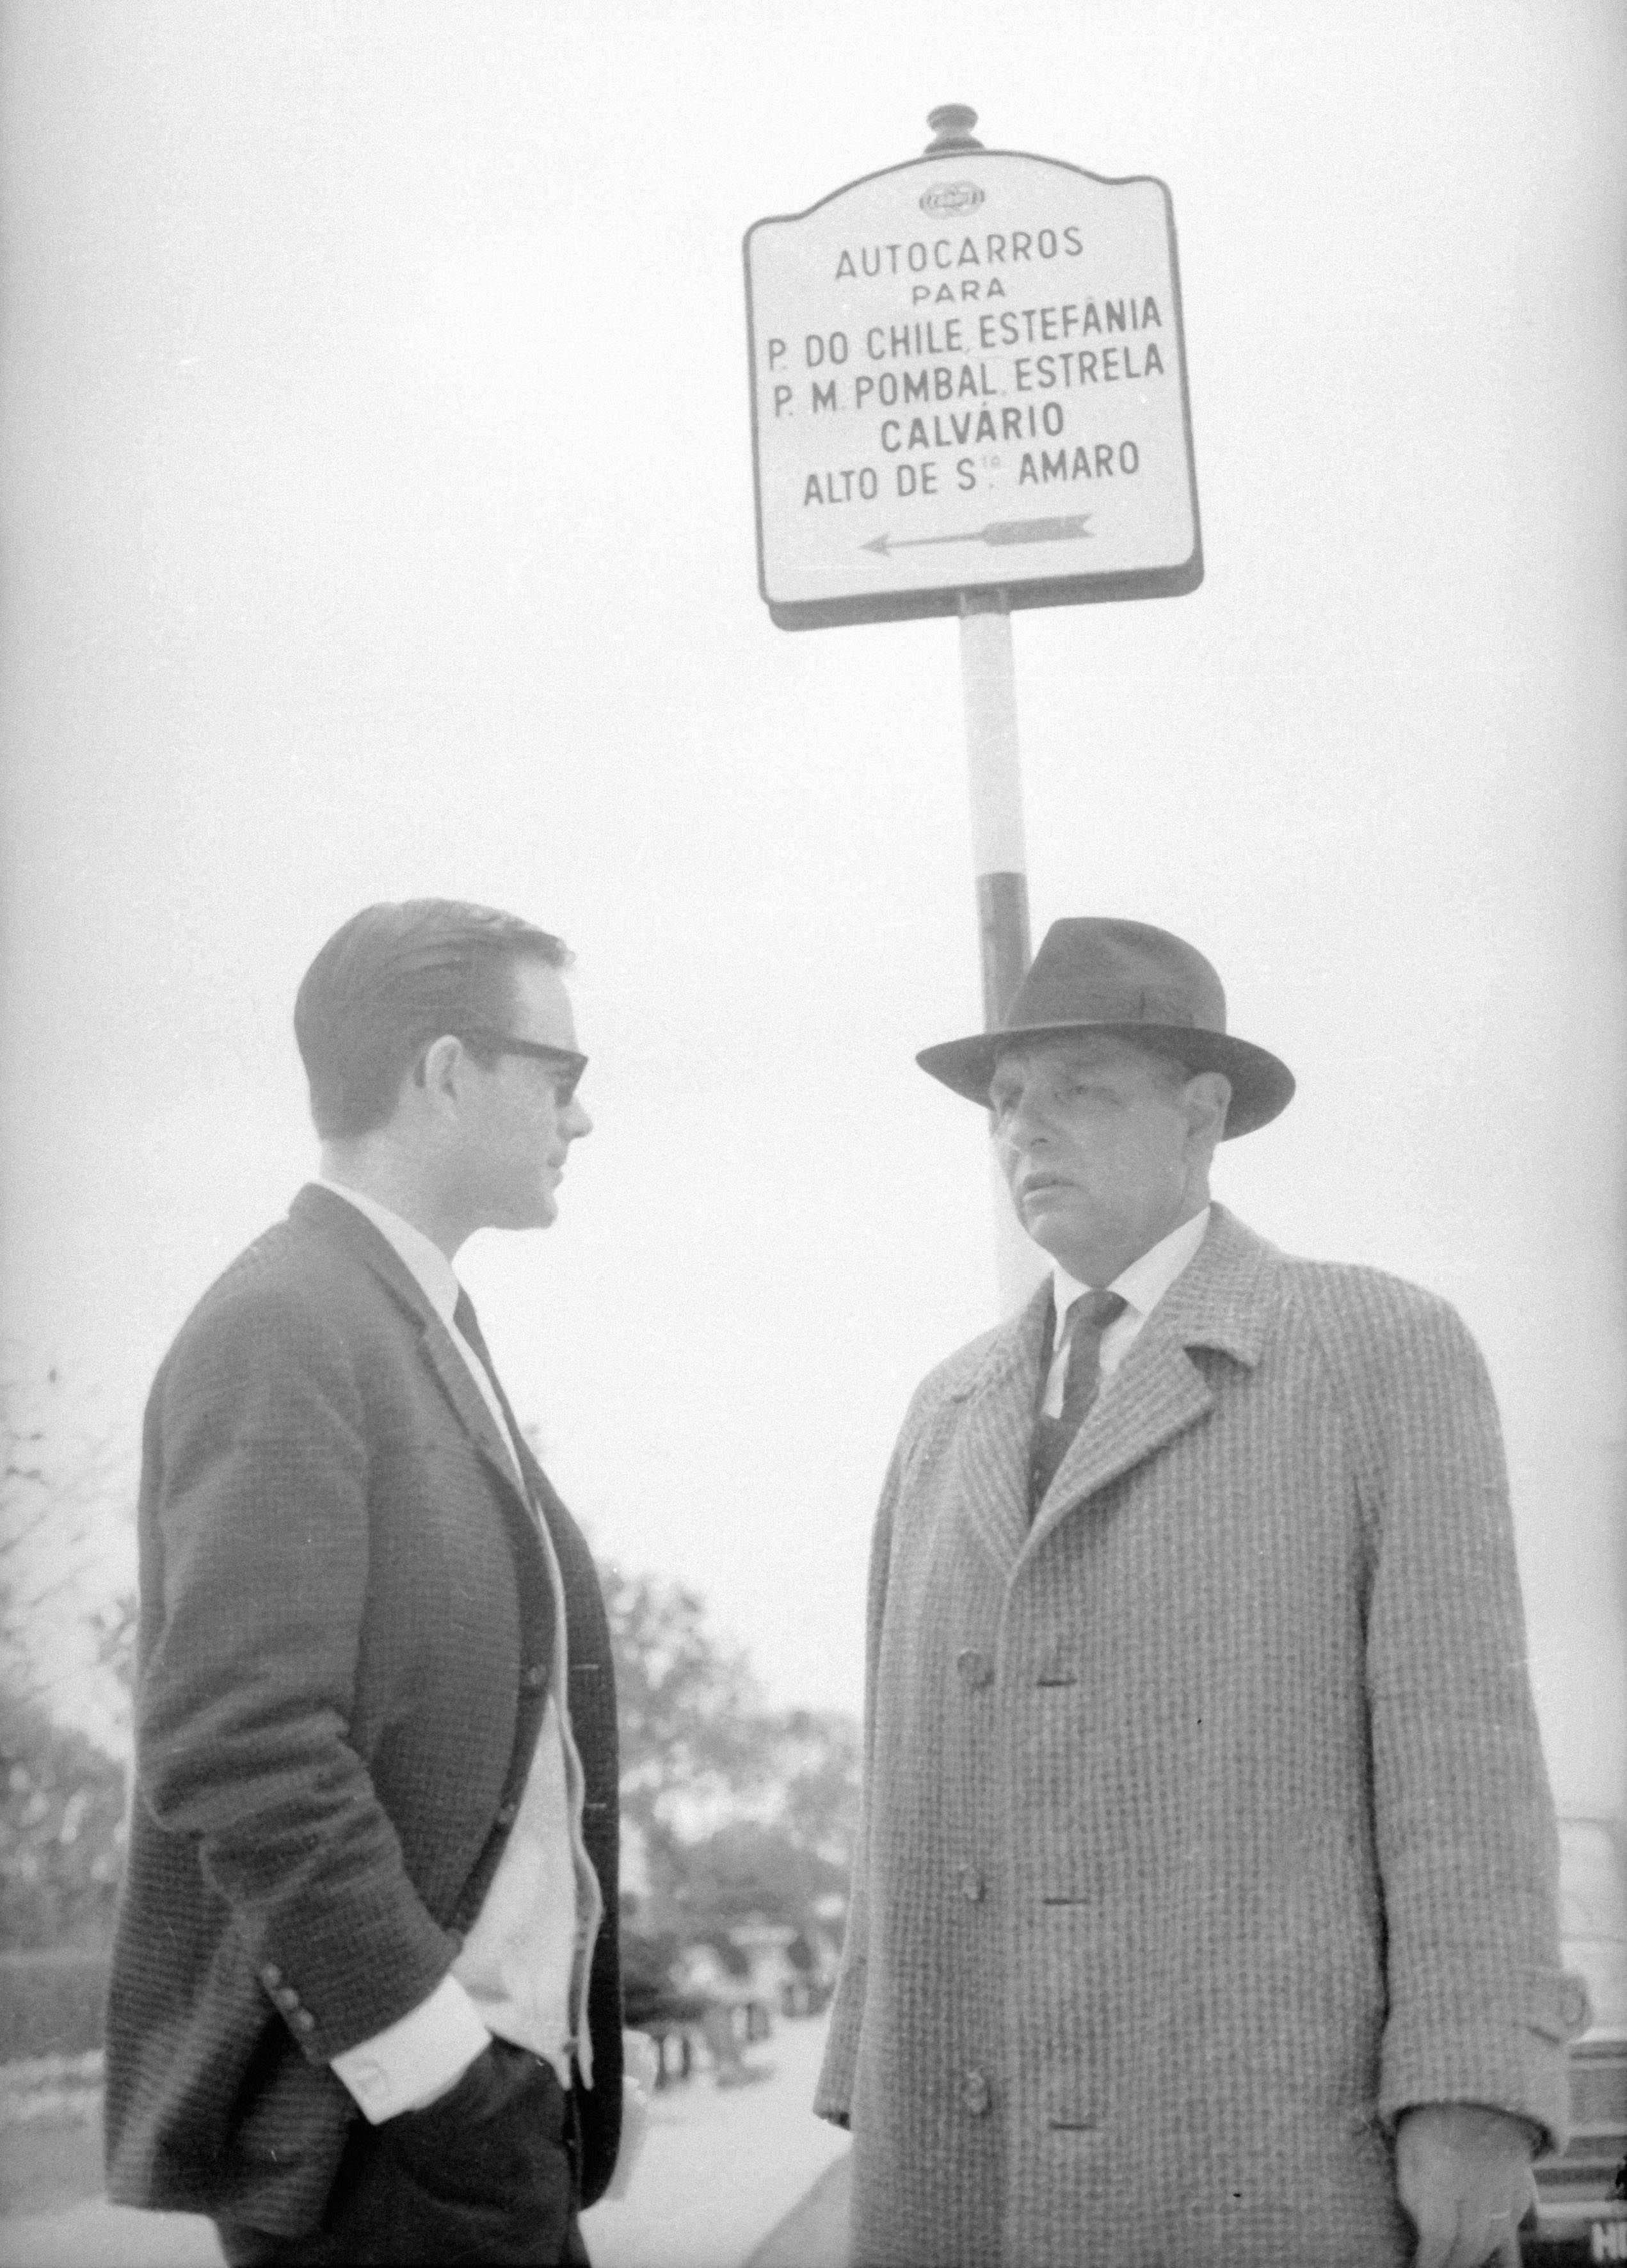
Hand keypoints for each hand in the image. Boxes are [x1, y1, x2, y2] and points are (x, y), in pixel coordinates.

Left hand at [1396, 2101, 1537, 2267]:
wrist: (1472, 2087)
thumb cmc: (1428, 2120)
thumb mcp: (1407, 2150)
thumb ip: (1412, 2193)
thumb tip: (1422, 2233)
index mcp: (1442, 2175)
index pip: (1438, 2238)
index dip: (1428, 2262)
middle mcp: (1476, 2186)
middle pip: (1468, 2246)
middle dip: (1452, 2264)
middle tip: (1438, 2266)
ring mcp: (1503, 2187)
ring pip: (1494, 2239)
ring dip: (1476, 2256)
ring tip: (1459, 2259)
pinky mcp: (1520, 2184)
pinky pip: (1515, 2223)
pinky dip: (1503, 2241)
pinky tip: (1490, 2246)